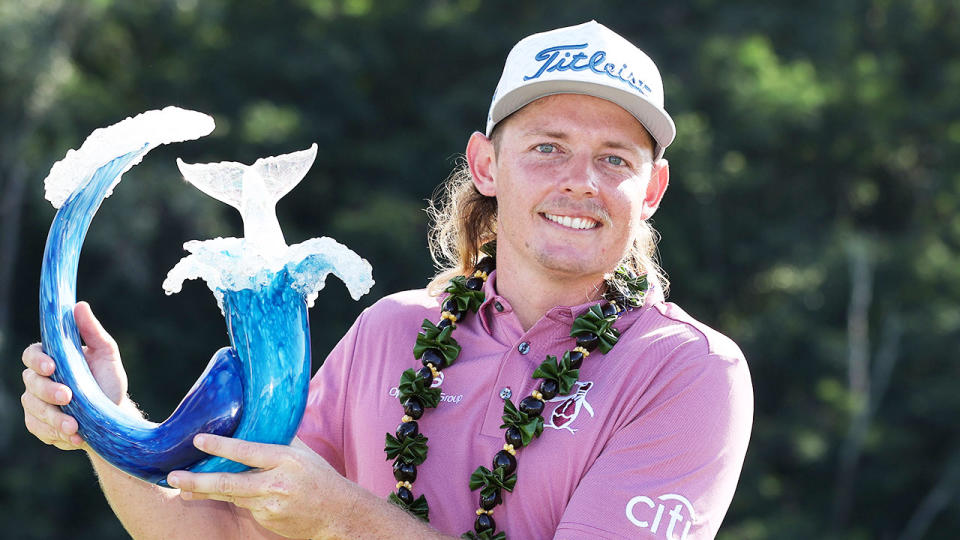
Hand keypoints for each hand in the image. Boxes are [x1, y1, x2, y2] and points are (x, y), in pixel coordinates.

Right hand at [21, 301, 128, 450]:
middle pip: (31, 383)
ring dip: (54, 418)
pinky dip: (56, 434)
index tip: (52, 366)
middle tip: (68, 397)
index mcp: (52, 358)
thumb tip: (79, 306)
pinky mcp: (40, 425)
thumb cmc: (107, 381)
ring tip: (75, 426)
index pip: (33, 354)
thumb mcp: (106, 354)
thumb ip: (91, 331)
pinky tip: (75, 437)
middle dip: (49, 391)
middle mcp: (39, 381)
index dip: (38, 360)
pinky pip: (39, 430)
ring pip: (33, 409)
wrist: (113, 416)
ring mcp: (36, 404)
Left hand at [167, 435, 353, 538]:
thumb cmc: (320, 477)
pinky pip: (245, 507)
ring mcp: (270, 506)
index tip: (198, 440)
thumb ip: (280, 437)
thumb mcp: (304, 452)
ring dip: (207, 491)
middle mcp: (276, 484)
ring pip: (232, 496)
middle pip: (229, 483)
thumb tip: (258, 417)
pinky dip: (236, 499)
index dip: (221, 446)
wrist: (339, 514)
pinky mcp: (268, 521)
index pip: (247, 452)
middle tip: (173, 477)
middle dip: (197, 480)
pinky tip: (227, 494)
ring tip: (185, 487)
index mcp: (286, 460)